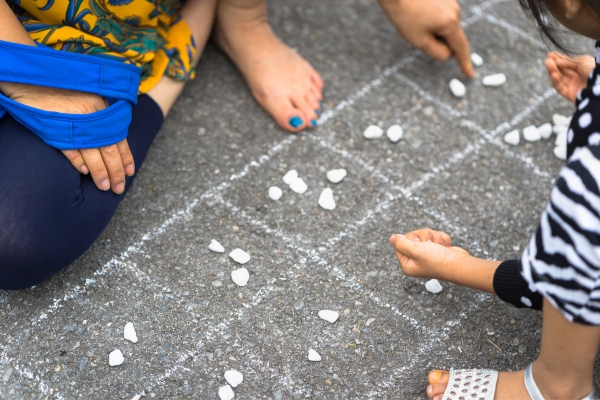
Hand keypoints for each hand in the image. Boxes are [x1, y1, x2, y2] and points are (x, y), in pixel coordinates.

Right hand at [3, 83, 134, 193]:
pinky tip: (84, 172)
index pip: (120, 139)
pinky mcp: (57, 128)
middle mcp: (93, 117)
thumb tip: (113, 139)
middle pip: (109, 150)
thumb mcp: (91, 97)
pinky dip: (78, 161)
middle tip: (118, 187)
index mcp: (104, 109)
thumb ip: (102, 117)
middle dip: (116, 172)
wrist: (37, 77)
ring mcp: (75, 123)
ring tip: (104, 186)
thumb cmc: (66, 87)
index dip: (126, 158)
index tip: (130, 172)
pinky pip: (71, 149)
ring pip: (93, 154)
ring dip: (100, 173)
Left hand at [378, 0, 473, 77]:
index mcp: (450, 23)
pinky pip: (442, 16)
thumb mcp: (419, 41)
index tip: (470, 74)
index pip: (460, 48)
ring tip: (416, 21)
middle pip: (451, 37)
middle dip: (438, 41)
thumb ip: (437, 52)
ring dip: (434, 29)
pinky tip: (419, 14)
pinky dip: (432, 20)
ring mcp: (451, 2)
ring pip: (445, 26)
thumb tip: (449, 54)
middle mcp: (455, 11)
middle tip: (418, 33)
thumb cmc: (405, 15)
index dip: (464, 63)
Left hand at [389, 229, 469, 279]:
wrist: (460, 264)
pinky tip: (445, 247)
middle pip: (412, 237)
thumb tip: (391, 238)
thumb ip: (401, 243)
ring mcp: (427, 255)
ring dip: (434, 237)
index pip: (400, 244)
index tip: (418, 243)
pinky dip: (441, 239)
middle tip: (430, 244)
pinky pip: (436, 236)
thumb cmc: (437, 260)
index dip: (409, 239)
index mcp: (407, 264)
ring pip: (425, 235)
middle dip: (424, 237)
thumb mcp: (415, 250)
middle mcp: (416, 260)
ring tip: (439, 246)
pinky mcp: (438, 250)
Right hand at [545, 52, 594, 102]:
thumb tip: (557, 61)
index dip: (558, 59)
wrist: (599, 82)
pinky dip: (555, 81)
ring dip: (553, 71)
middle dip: (554, 65)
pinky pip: (560, 87)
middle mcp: (576, 77)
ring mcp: (572, 86)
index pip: (567, 64)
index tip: (550, 54)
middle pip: (561, 71)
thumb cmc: (594, 70)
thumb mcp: (581, 62)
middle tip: (548, 59)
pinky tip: (553, 74)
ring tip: (548, 63)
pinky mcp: (569, 94)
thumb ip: (568, 62)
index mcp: (581, 69)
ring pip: (559, 79)